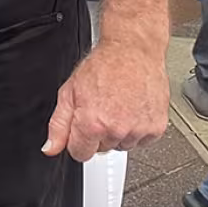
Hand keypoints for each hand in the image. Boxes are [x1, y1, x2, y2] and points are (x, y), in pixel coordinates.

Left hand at [43, 35, 168, 161]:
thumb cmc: (102, 67)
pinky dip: (136, 129)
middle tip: (100, 108)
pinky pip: (142, 141)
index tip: (81, 129)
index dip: (77, 141)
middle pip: (101, 149)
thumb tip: (50, 148)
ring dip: (118, 132)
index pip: (80, 154)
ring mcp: (139, 130)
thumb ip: (58, 125)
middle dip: (97, 133)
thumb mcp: (68, 93)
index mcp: (93, 124)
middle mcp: (117, 130)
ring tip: (117, 106)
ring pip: (121, 145)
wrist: (132, 52)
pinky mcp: (157, 128)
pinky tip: (131, 109)